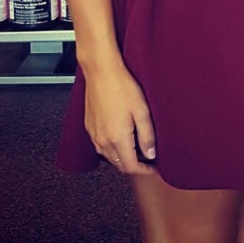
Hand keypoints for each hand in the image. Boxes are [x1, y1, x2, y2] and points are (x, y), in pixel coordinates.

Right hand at [84, 61, 157, 175]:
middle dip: (135, 165)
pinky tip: (121, 136)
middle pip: (119, 164)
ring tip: (137, 147)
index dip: (145, 171)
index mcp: (117, 139)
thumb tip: (150, 154)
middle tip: (149, 158)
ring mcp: (94, 134)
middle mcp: (102, 141)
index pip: (130, 167)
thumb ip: (147, 136)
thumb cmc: (122, 87)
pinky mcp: (89, 126)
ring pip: (109, 156)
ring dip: (123, 157)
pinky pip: (101, 145)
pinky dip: (112, 148)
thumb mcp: (142, 111)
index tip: (154, 168)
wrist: (101, 71)